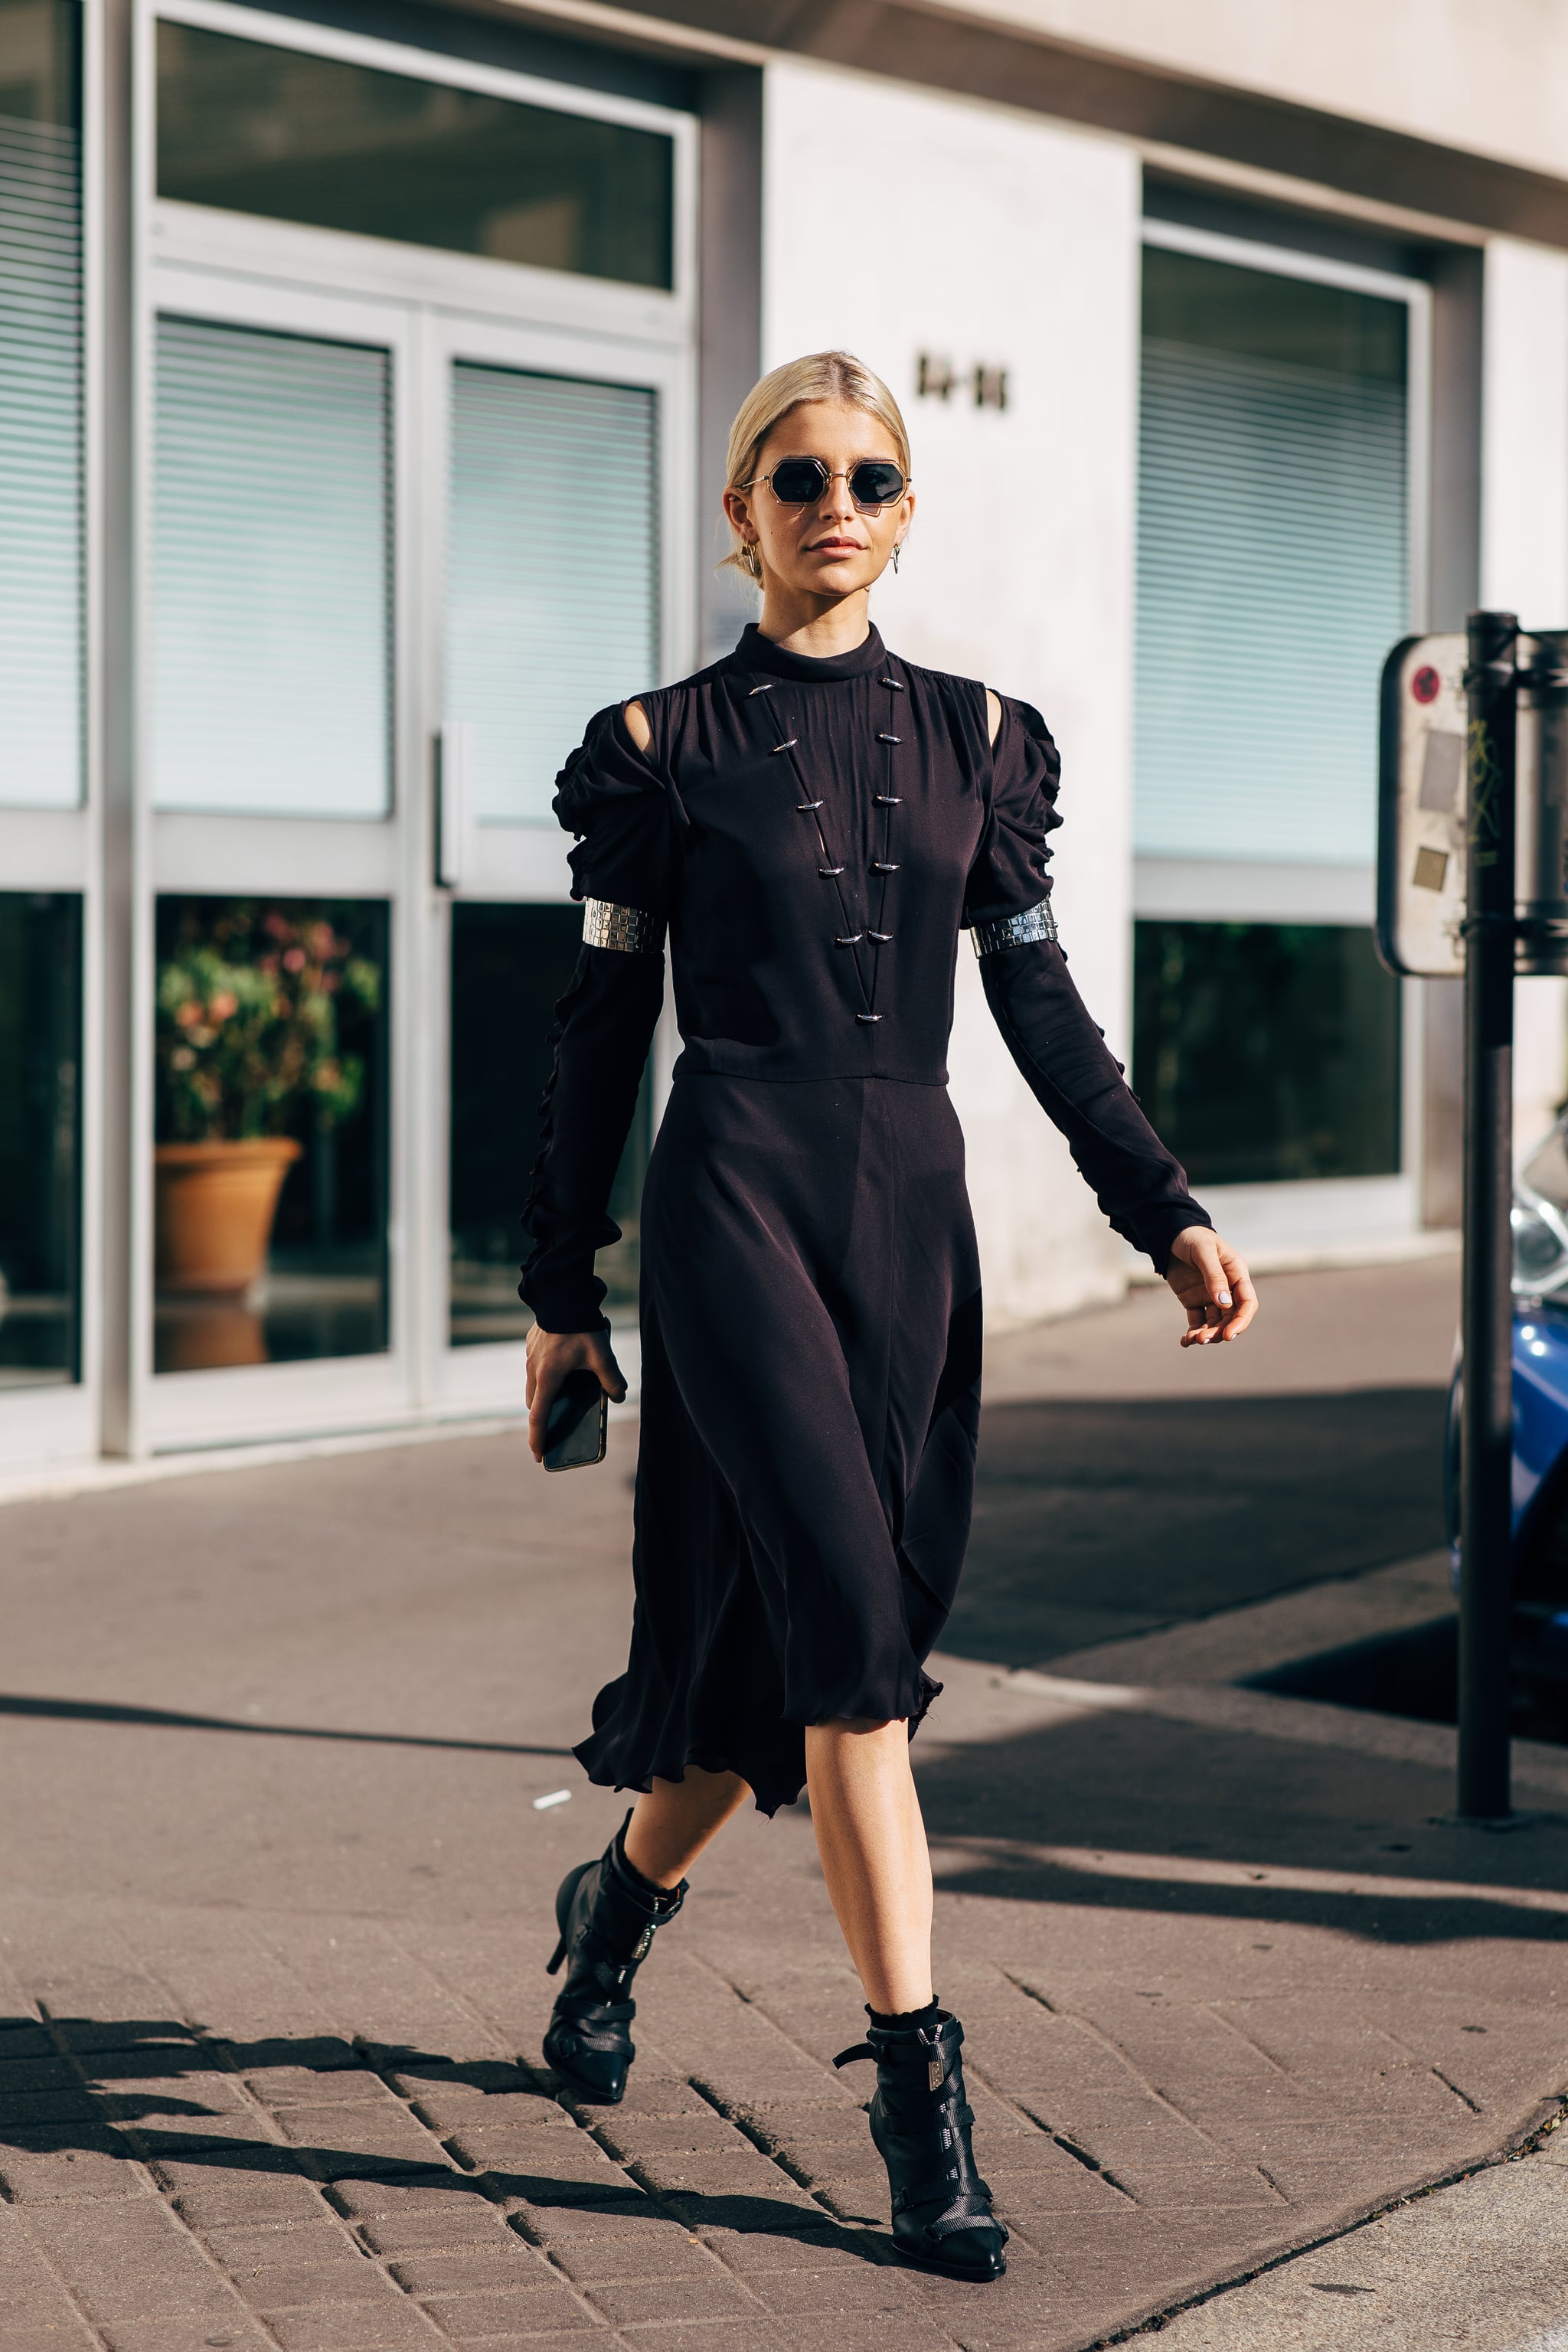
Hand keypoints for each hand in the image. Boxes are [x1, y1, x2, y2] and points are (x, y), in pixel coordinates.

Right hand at [525, 1322, 626, 1462]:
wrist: (562, 1294)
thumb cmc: (580, 1326)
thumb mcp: (601, 1355)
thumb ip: (612, 1378)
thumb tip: (620, 1396)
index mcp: (547, 1377)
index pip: (538, 1417)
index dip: (538, 1439)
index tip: (539, 1456)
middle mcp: (534, 1369)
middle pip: (533, 1403)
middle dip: (541, 1417)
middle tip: (554, 1426)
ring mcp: (530, 1356)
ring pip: (533, 1385)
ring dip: (543, 1394)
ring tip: (562, 1396)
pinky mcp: (532, 1344)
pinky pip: (535, 1367)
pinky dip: (545, 1375)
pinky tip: (564, 1367)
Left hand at [1164, 1227, 1256, 1347]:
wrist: (1171, 1234)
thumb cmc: (1192, 1237)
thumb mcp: (1203, 1251)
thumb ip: (1214, 1276)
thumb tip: (1224, 1303)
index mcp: (1237, 1274)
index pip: (1247, 1303)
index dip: (1241, 1321)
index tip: (1228, 1335)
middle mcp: (1228, 1288)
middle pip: (1231, 1318)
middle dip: (1220, 1331)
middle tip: (1203, 1339)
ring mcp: (1211, 1296)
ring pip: (1215, 1322)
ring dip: (1207, 1334)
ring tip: (1192, 1340)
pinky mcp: (1194, 1301)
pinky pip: (1198, 1321)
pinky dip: (1193, 1332)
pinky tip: (1185, 1341)